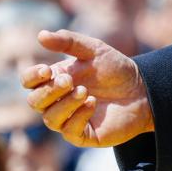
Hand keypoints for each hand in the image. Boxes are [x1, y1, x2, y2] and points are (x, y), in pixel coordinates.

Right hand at [22, 30, 152, 147]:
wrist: (142, 90)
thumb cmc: (115, 69)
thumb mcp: (93, 50)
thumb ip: (68, 42)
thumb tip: (41, 35)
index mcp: (55, 80)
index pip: (29, 82)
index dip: (31, 77)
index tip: (46, 70)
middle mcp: (57, 101)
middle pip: (34, 102)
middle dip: (49, 91)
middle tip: (69, 80)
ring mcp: (68, 119)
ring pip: (50, 119)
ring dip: (65, 104)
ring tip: (84, 92)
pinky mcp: (83, 135)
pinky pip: (69, 130)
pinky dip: (78, 116)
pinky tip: (93, 103)